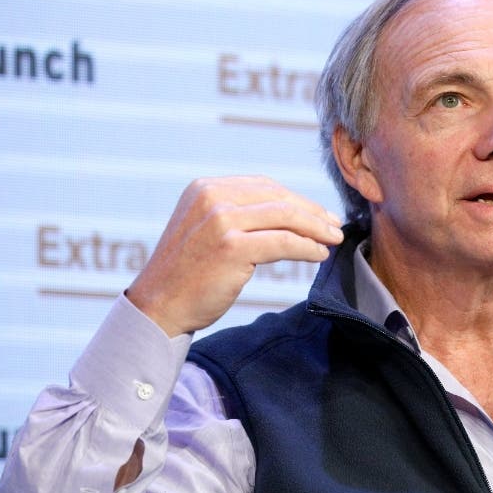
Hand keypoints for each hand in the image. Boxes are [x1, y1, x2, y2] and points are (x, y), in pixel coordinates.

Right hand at [127, 176, 343, 337]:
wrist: (158, 307)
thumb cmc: (187, 274)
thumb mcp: (205, 230)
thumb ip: (236, 214)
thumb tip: (287, 212)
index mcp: (205, 188)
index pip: (263, 186)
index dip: (297, 199)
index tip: (320, 212)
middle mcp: (211, 197)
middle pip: (278, 198)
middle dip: (312, 211)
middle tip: (335, 225)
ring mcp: (220, 220)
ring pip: (286, 217)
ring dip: (316, 228)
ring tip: (333, 239)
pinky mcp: (231, 247)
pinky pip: (284, 242)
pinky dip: (307, 247)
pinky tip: (318, 255)